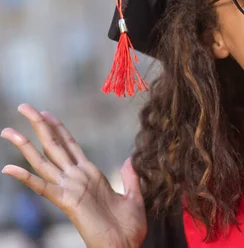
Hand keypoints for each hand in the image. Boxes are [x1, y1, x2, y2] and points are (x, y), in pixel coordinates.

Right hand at [1, 105, 146, 247]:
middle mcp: (77, 178)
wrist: (127, 247)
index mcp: (91, 174)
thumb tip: (129, 159)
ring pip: (44, 162)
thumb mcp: (134, 195)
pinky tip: (9, 169)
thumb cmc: (130, 227)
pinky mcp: (68, 202)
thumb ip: (130, 176)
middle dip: (39, 125)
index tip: (47, 112)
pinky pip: (43, 188)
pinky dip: (26, 178)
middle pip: (54, 146)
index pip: (71, 145)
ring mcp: (71, 189)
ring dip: (25, 146)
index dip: (59, 128)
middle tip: (24, 106)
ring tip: (8, 130)